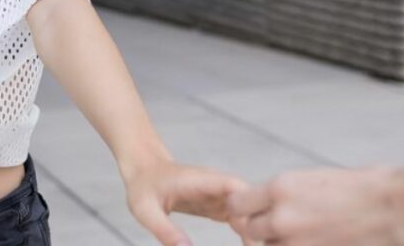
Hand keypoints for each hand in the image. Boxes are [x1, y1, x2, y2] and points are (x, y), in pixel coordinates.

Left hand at [124, 157, 249, 245]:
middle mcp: (216, 185)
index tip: (256, 231)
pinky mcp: (217, 206)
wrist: (143, 171)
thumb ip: (165, 230)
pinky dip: (248, 232)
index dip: (249, 205)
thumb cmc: (143, 186)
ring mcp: (219, 196)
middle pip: (249, 200)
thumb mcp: (146, 210)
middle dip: (260, 221)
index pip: (234, 187)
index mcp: (201, 180)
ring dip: (257, 229)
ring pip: (248, 210)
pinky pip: (240, 218)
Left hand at [227, 167, 403, 245]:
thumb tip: (272, 201)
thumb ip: (288, 193)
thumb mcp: (318, 178)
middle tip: (283, 225)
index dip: (245, 208)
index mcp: (281, 188)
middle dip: (263, 229)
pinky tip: (319, 241)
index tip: (255, 209)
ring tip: (309, 233)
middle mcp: (282, 218)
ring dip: (282, 242)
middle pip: (251, 230)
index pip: (237, 204)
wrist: (399, 211)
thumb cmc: (367, 188)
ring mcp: (297, 244)